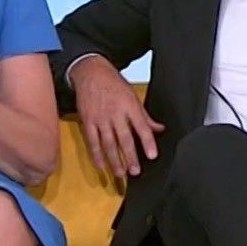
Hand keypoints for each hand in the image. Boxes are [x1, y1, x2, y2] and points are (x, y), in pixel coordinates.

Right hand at [71, 54, 161, 176]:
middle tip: (135, 171)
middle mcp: (115, 114)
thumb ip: (145, 116)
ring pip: (108, 143)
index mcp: (129, 106)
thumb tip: (159, 129)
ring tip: (120, 173)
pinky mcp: (87, 121)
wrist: (90, 72)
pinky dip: (96, 154)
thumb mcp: (133, 96)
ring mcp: (100, 118)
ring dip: (114, 160)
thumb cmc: (113, 83)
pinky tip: (101, 165)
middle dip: (130, 157)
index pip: (142, 127)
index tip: (152, 155)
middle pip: (124, 139)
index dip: (148, 142)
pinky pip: (91, 141)